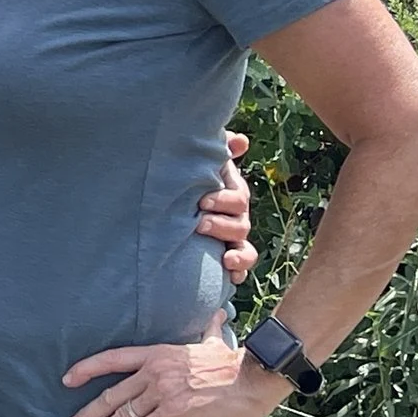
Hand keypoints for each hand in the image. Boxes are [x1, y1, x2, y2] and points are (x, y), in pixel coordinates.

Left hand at [62, 310, 290, 416]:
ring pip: (123, 415)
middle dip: (89, 413)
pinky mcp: (174, 412)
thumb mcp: (214, 341)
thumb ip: (208, 330)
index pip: (112, 359)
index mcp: (157, 353)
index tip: (67, 380)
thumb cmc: (233, 363)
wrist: (252, 379)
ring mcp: (162, 392)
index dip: (87, 369)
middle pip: (112, 394)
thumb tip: (218, 314)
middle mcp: (154, 371)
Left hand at [198, 130, 257, 285]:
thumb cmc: (189, 178)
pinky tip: (231, 276)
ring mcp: (233, 239)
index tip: (201, 201)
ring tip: (225, 257)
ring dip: (238, 253)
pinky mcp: (227, 259)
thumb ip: (219, 150)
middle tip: (199, 223)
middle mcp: (236, 217)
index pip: (237, 198)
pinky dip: (238, 272)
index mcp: (231, 194)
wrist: (172, 203)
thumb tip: (240, 140)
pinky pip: (241, 269)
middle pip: (241, 224)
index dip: (224, 201)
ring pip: (246, 249)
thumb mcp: (202, 163)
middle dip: (222, 225)